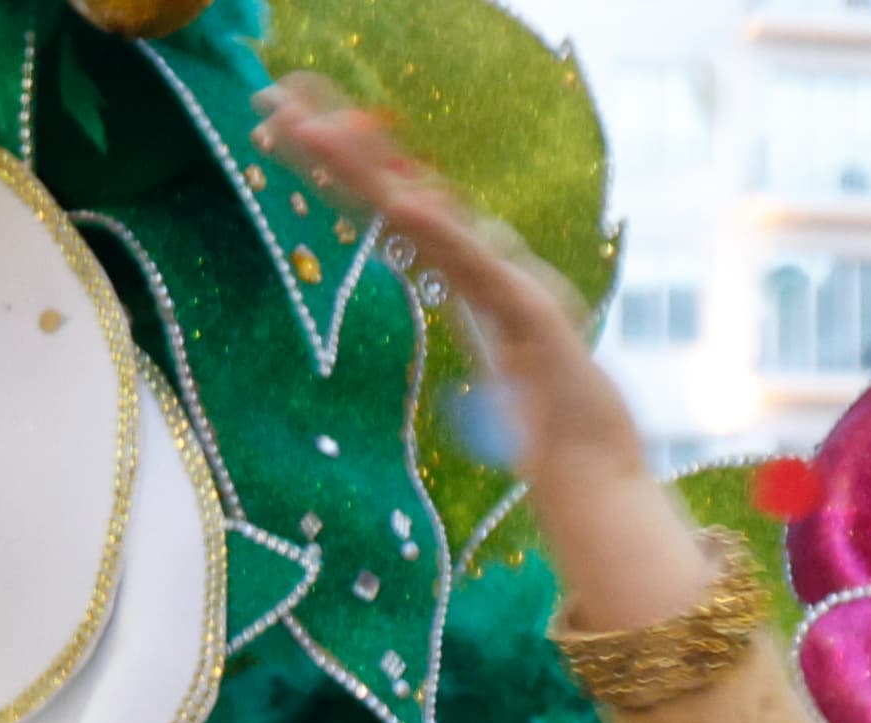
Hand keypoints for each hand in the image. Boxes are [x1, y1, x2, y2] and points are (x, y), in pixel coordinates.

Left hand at [253, 72, 708, 635]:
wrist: (601, 475)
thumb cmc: (550, 435)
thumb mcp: (488, 380)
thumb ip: (470, 345)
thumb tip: (454, 338)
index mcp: (469, 280)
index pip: (392, 210)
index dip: (338, 167)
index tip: (274, 126)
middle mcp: (489, 270)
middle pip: (402, 195)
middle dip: (337, 146)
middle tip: (268, 99)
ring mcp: (512, 288)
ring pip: (431, 217)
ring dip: (371, 172)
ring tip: (311, 131)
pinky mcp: (534, 317)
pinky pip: (479, 267)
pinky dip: (443, 231)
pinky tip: (401, 201)